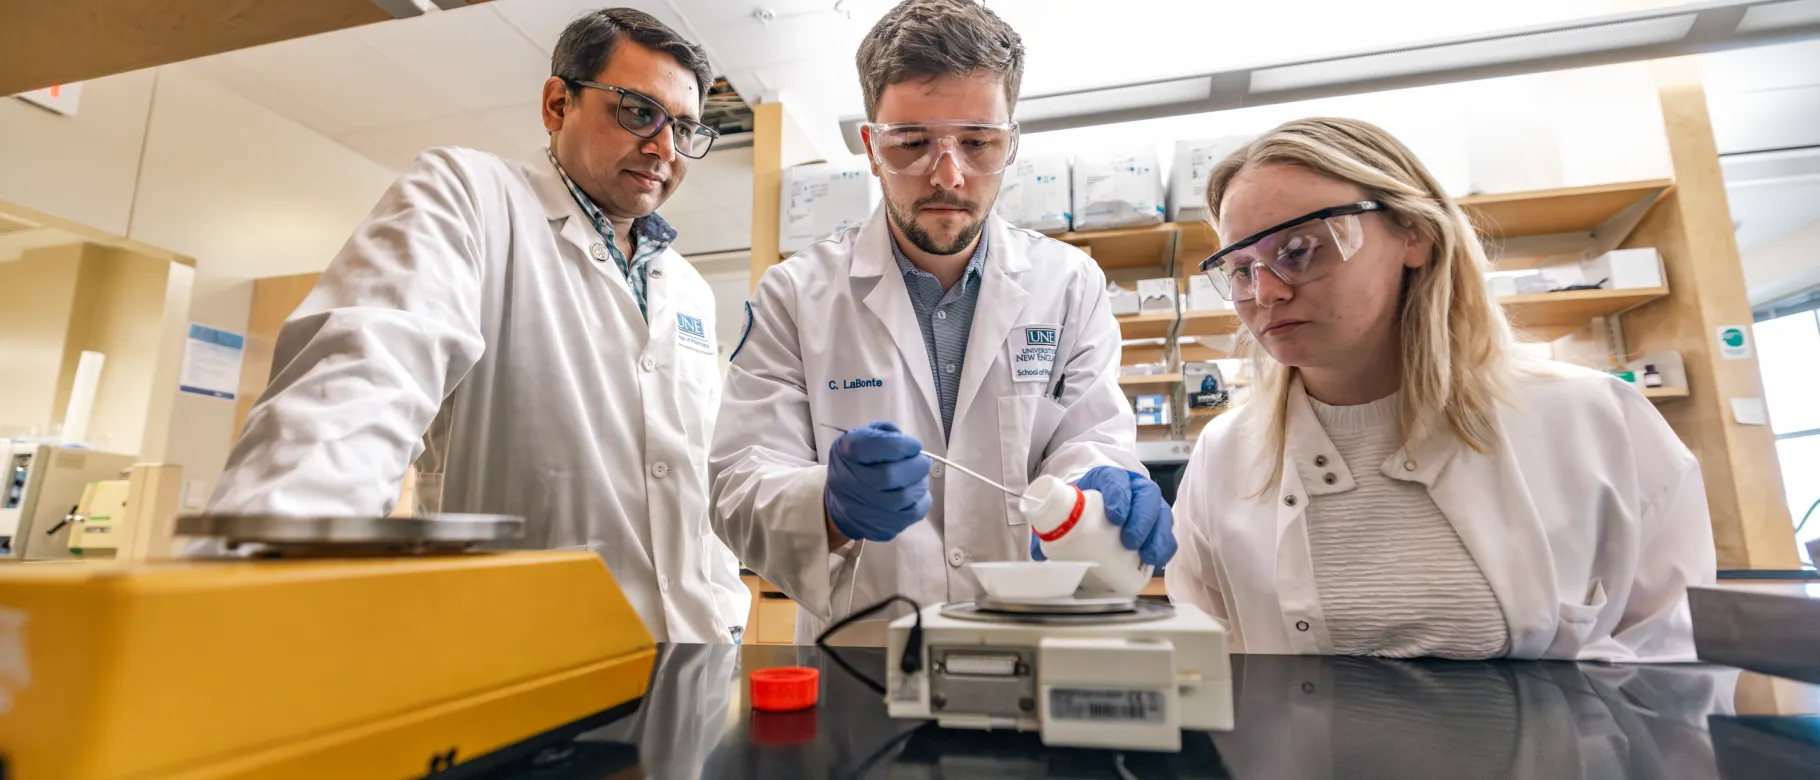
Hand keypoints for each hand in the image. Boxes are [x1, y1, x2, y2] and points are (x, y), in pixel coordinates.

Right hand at [824, 421, 931, 542]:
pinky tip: (916, 492)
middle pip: (889, 476)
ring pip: (904, 497)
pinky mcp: (881, 527)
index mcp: (846, 453)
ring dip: (920, 483)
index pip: (871, 446)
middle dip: (915, 466)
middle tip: (922, 461)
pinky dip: (921, 500)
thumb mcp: (860, 439)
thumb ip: (882, 433)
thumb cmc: (856, 465)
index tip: (913, 445)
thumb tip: (904, 440)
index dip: (899, 445)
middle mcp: (850, 482)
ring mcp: (864, 509)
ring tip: (918, 476)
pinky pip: (912, 514)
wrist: (843, 503)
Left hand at [1036, 466, 1174, 566]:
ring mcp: (1149, 503)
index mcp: (1108, 477)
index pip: (1117, 479)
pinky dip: (1165, 546)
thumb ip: (1051, 526)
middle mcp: (1134, 486)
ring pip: (1161, 513)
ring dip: (1157, 536)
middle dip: (1142, 520)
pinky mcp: (1158, 520)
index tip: (1115, 516)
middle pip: (1146, 496)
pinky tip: (1156, 561)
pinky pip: (1168, 532)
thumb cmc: (1083, 503)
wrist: (1097, 498)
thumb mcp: (1067, 507)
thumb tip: (1038, 555)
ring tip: (1146, 557)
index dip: (1120, 496)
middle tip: (1130, 541)